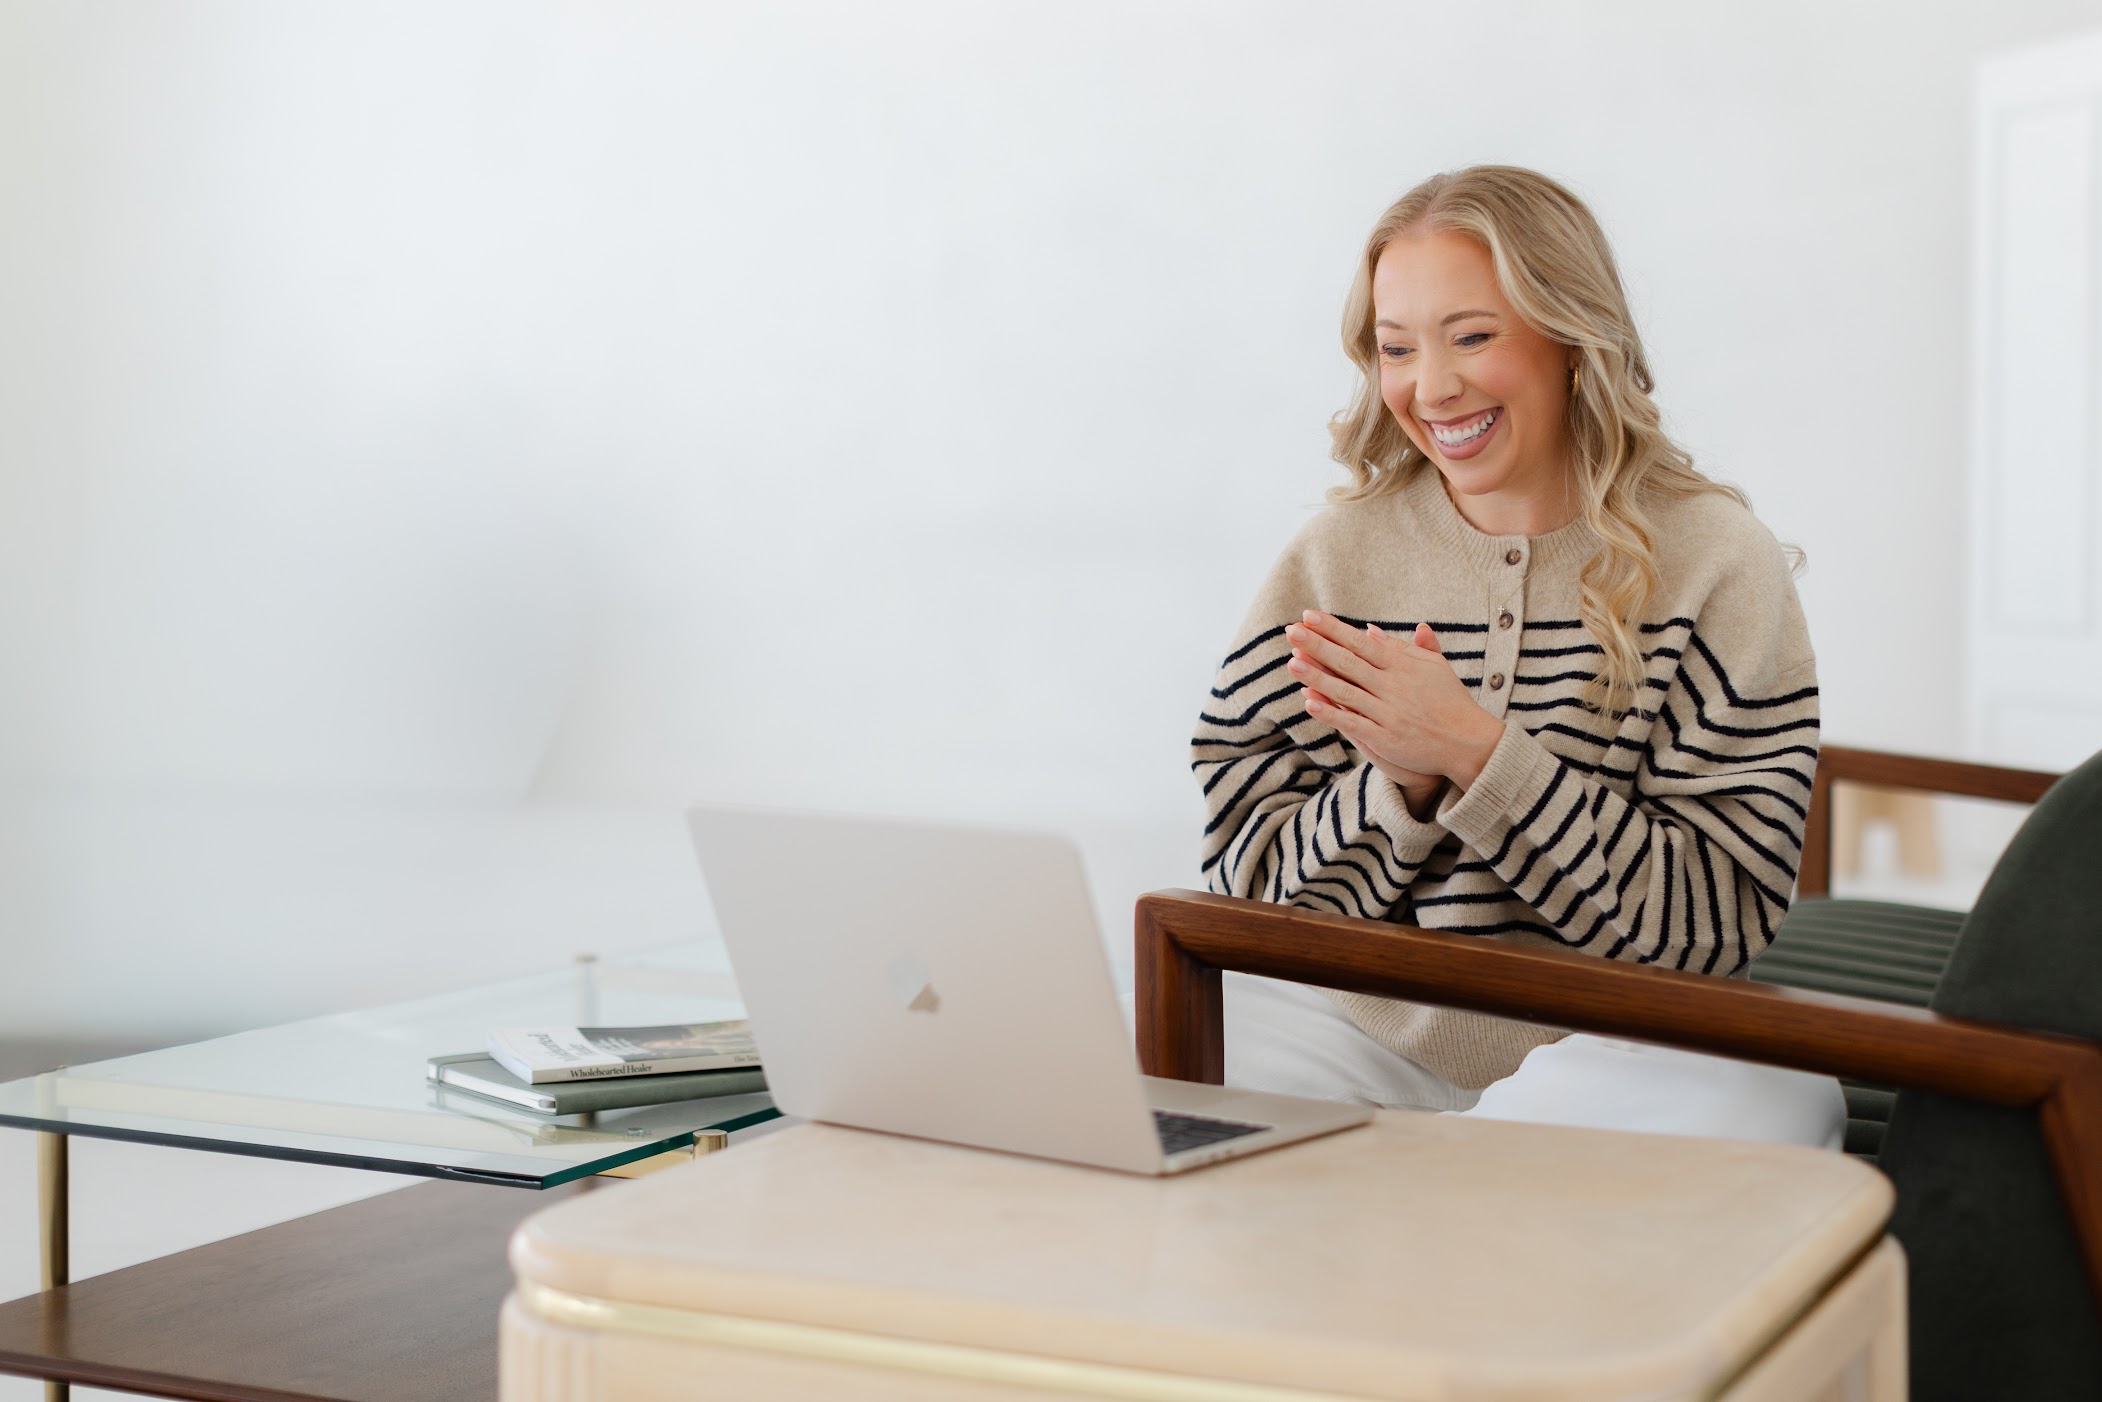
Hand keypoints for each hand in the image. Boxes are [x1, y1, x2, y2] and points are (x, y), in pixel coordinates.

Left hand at [1284, 611, 1505, 815]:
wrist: (1467, 742)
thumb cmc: (1450, 701)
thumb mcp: (1433, 666)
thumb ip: (1403, 647)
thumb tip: (1369, 630)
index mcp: (1403, 665)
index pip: (1360, 642)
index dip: (1333, 629)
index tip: (1308, 616)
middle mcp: (1393, 685)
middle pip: (1348, 661)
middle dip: (1317, 645)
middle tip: (1290, 630)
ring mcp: (1388, 712)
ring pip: (1345, 691)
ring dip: (1317, 676)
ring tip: (1291, 662)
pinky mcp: (1385, 738)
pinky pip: (1352, 722)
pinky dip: (1330, 712)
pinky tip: (1309, 701)